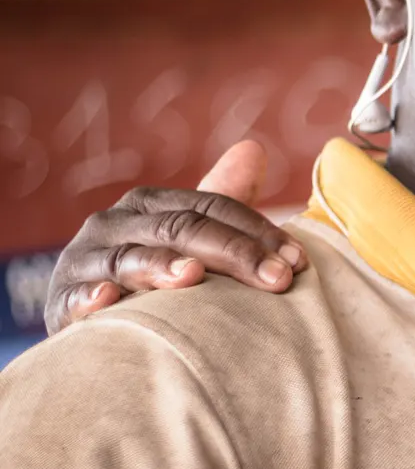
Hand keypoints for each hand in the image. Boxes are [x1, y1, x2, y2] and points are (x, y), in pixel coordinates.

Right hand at [44, 141, 307, 333]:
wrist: (95, 321)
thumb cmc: (154, 276)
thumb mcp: (187, 235)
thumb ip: (222, 198)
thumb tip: (253, 147)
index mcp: (149, 204)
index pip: (211, 208)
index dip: (257, 232)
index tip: (298, 261)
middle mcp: (113, 223)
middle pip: (180, 229)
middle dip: (233, 253)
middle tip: (277, 280)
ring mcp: (84, 261)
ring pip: (128, 259)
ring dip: (161, 267)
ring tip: (193, 276)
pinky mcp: (62, 302)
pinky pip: (76, 297)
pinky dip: (91, 297)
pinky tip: (108, 301)